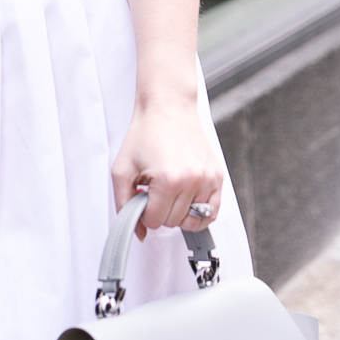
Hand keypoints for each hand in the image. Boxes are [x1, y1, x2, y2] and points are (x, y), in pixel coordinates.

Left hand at [111, 99, 222, 239]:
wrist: (168, 107)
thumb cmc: (146, 133)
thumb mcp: (122, 168)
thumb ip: (123, 204)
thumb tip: (138, 232)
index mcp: (167, 180)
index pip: (154, 221)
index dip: (143, 211)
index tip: (142, 194)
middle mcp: (191, 181)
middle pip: (173, 222)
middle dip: (160, 209)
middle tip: (154, 188)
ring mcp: (207, 179)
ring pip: (192, 221)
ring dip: (178, 212)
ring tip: (169, 192)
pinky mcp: (217, 176)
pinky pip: (212, 213)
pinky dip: (199, 213)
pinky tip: (186, 200)